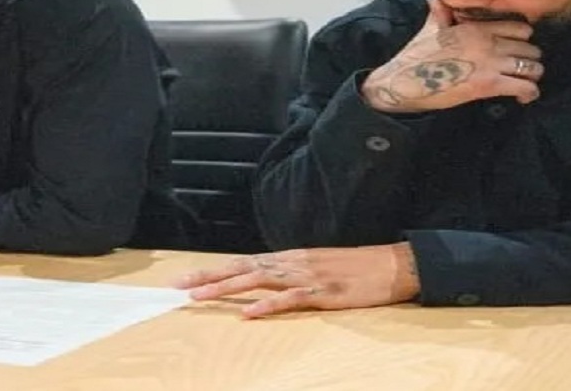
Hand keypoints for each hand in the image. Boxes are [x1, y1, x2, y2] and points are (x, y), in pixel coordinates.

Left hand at [174, 243, 420, 318]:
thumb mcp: (318, 267)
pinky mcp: (323, 293)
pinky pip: (289, 299)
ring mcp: (306, 276)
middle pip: (242, 267)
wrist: (392, 264)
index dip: (213, 270)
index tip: (186, 278)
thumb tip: (265, 281)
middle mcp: (292, 263)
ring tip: (199, 296)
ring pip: (257, 280)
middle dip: (208, 276)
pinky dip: (267, 306)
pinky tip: (248, 313)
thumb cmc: (357, 268)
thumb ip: (291, 273)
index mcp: (290, 258)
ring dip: (226, 288)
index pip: (243, 262)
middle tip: (178, 286)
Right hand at [361, 0, 542, 112]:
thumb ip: (440, 14)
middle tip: (520, 70)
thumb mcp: (429, 30)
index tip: (516, 49)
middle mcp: (488, 41)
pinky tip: (523, 98)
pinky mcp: (489, 85)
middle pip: (531, 48)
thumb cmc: (415, 57)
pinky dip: (530, 94)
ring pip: (533, 67)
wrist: (403, 82)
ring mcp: (490, 63)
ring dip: (531, 77)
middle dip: (529, 60)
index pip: (520, 27)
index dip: (523, 40)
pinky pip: (526, 87)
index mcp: (476, 27)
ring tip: (522, 84)